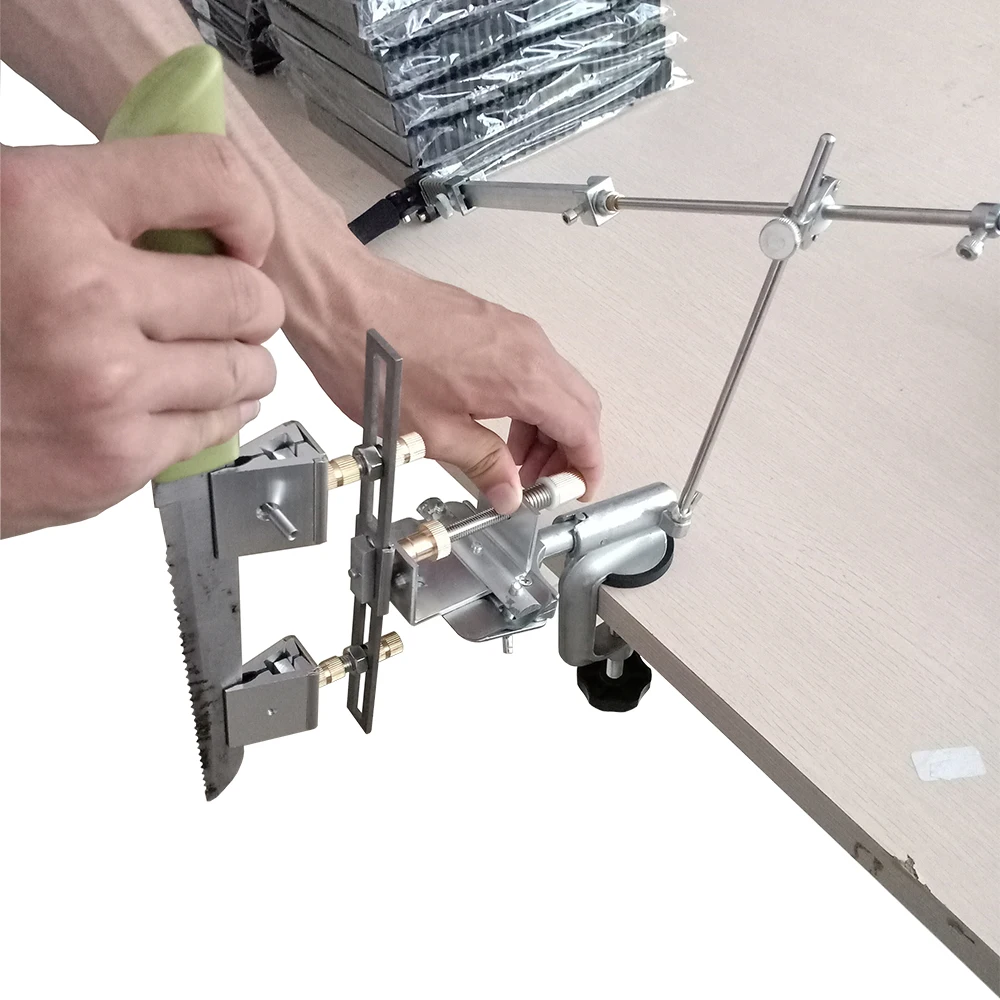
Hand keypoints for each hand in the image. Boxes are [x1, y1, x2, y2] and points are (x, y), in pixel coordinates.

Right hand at [0, 136, 283, 536]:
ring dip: (241, 361)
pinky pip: (216, 430)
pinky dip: (216, 414)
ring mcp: (105, 387)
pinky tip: (190, 401)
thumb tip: (173, 200)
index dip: (245, 208)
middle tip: (229, 305)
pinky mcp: (113, 459)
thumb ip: (73, 198)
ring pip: (247, 368)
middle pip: (248, 293)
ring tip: (214, 356)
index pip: (210, 179)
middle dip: (248, 300)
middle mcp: (83, 295)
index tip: (241, 232)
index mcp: (40, 207)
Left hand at [267, 199, 602, 514]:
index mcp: (521, 376)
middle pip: (579, 405)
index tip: (579, 487)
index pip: (582, 427)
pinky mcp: (492, 322)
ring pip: (557, 384)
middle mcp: (526, 345)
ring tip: (514, 463)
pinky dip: (530, 401)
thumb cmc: (376, 353)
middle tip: (545, 483)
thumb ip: (482, 464)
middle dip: (570, 450)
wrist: (344, 300)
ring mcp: (511, 329)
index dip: (587, 465)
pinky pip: (533, 366)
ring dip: (548, 427)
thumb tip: (508, 490)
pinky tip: (498, 426)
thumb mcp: (432, 431)